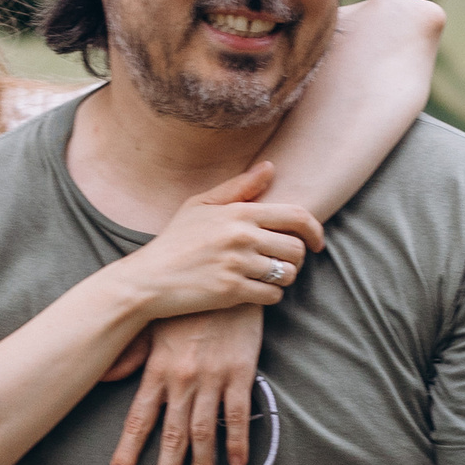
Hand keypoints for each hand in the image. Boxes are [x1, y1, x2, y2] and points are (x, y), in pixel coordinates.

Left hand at [107, 306, 266, 464]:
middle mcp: (181, 379)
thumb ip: (128, 355)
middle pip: (171, 434)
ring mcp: (212, 377)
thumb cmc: (186, 303)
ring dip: (201, 464)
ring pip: (204, 430)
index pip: (138, 418)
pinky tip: (238, 462)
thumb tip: (101, 375)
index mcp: (157, 369)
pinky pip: (239, 413)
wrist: (224, 276)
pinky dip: (238, 439)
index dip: (128, 450)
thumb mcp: (152, 326)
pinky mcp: (240, 371)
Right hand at [123, 159, 322, 326]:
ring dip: (283, 278)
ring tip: (266, 277)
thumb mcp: (200, 206)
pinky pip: (272, 296)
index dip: (315, 230)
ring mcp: (237, 265)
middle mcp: (242, 236)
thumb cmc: (175, 241)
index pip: (296, 216)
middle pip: (296, 249)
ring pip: (287, 274)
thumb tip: (270, 168)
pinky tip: (254, 292)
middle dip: (296, 259)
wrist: (148, 279)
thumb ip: (238, 188)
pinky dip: (269, 296)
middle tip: (281, 263)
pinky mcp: (232, 292)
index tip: (316, 243)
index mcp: (239, 212)